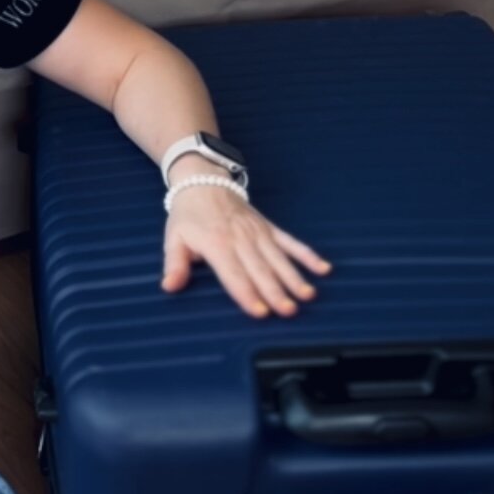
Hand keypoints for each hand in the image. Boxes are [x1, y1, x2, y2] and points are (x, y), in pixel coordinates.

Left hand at [162, 185, 331, 318]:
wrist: (204, 181)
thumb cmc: (188, 215)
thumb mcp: (174, 239)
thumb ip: (174, 264)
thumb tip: (169, 287)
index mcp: (216, 244)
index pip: (233, 274)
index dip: (246, 293)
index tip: (259, 312)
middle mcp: (241, 239)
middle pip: (260, 269)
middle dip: (275, 291)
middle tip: (288, 311)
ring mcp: (259, 233)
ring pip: (279, 259)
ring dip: (294, 278)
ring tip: (307, 296)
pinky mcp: (269, 228)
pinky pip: (291, 242)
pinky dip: (307, 255)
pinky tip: (323, 269)